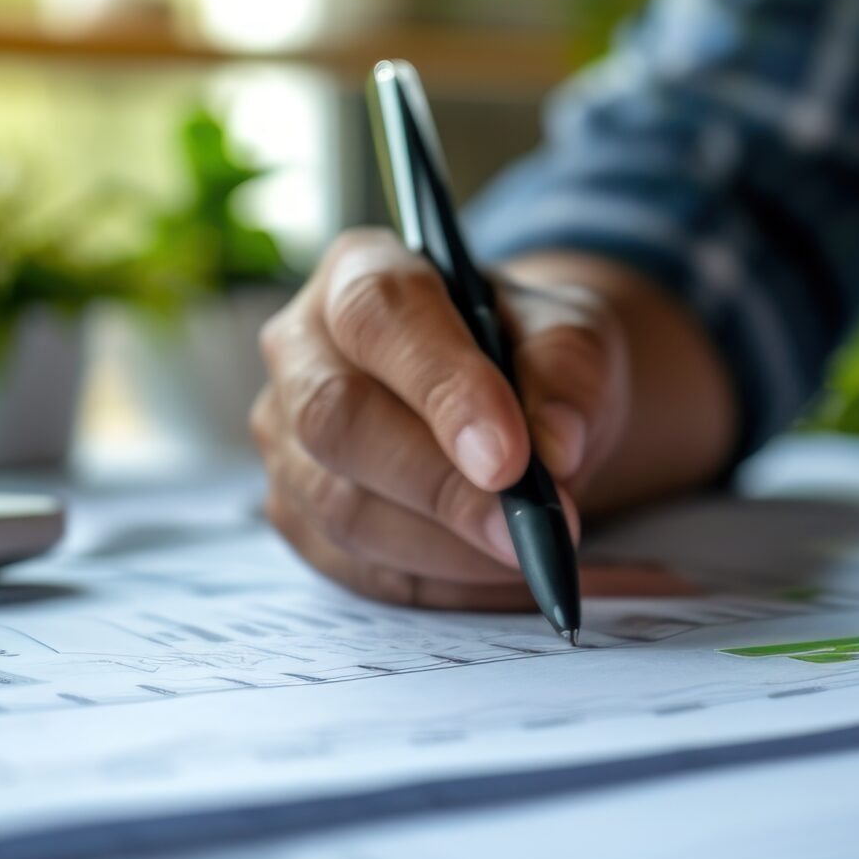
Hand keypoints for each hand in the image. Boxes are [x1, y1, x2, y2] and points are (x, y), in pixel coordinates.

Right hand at [254, 228, 631, 608]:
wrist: (515, 400)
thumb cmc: (529, 352)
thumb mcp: (571, 335)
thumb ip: (568, 372)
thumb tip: (556, 448)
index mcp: (358, 273)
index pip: (379, 317)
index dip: (441, 387)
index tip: (511, 457)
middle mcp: (301, 350)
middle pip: (337, 420)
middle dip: (441, 486)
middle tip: (531, 527)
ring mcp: (286, 439)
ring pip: (343, 508)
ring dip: (448, 547)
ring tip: (535, 553)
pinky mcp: (298, 515)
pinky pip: (359, 570)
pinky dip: (442, 585)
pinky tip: (503, 578)